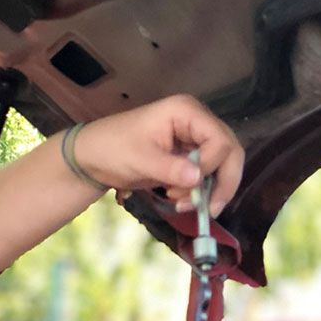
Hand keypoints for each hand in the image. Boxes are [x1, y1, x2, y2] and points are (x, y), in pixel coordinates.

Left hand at [73, 94, 242, 215]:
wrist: (92, 157)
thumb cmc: (111, 148)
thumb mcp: (140, 159)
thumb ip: (170, 168)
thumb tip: (197, 178)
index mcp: (185, 111)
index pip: (220, 139)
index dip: (211, 165)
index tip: (188, 184)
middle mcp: (196, 121)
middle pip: (229, 152)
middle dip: (220, 182)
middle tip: (208, 209)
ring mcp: (193, 137)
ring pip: (221, 165)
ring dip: (209, 189)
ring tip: (183, 204)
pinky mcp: (188, 154)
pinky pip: (206, 173)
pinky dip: (199, 190)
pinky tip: (180, 201)